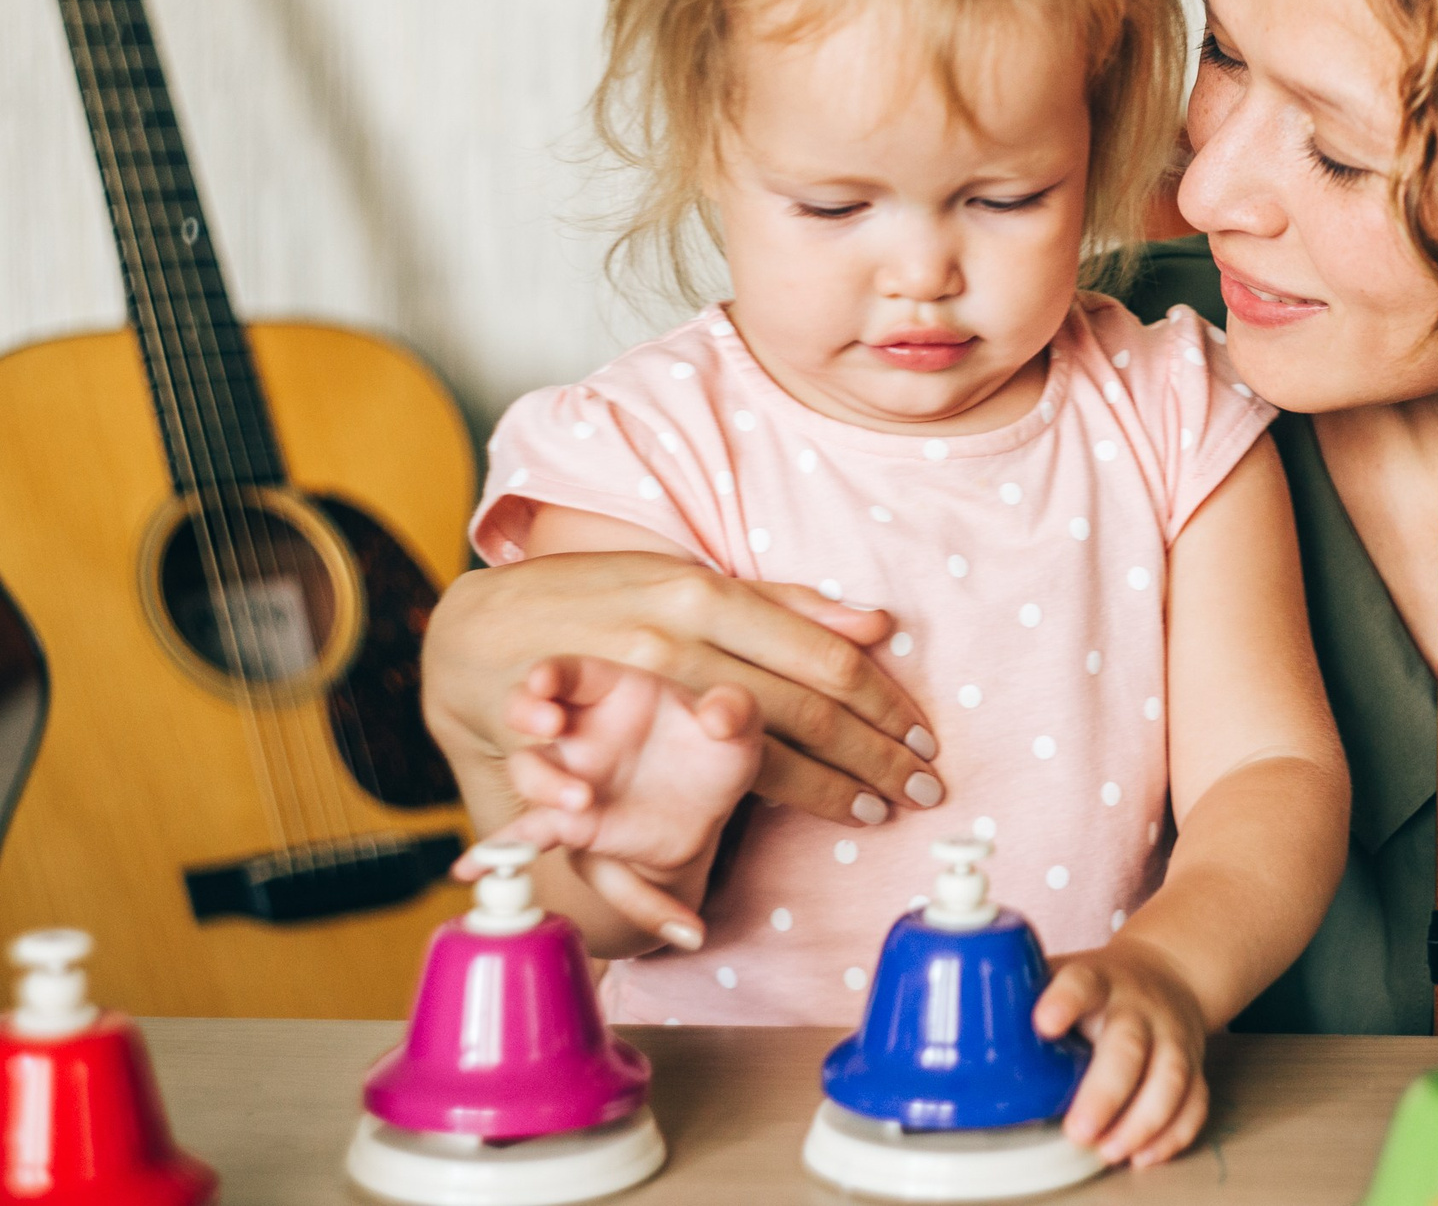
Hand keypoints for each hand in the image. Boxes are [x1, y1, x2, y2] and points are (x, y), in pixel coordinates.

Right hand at [424, 551, 943, 823]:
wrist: (482, 632)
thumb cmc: (606, 603)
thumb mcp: (695, 588)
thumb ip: (782, 608)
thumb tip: (877, 622)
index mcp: (708, 593)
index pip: (818, 650)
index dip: (879, 698)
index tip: (925, 736)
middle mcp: (675, 635)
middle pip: (800, 702)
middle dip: (870, 752)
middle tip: (924, 788)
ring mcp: (626, 685)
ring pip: (742, 743)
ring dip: (815, 786)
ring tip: (868, 813)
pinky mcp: (578, 739)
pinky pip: (645, 790)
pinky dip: (676, 832)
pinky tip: (728, 879)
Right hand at [459, 656, 761, 946]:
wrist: (708, 807)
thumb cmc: (716, 747)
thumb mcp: (739, 725)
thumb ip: (734, 711)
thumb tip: (720, 717)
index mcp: (617, 689)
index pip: (571, 671)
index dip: (550, 673)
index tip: (543, 680)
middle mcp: (581, 729)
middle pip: (530, 713)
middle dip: (526, 713)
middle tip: (550, 727)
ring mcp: (569, 775)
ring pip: (529, 772)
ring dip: (543, 786)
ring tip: (582, 803)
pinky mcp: (571, 825)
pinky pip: (524, 838)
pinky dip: (493, 853)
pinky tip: (466, 869)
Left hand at [1035, 940, 1210, 1168]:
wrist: (1166, 973)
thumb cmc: (1096, 988)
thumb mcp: (1056, 975)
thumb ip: (1015, 1000)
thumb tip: (943, 1032)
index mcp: (1097, 981)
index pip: (1081, 984)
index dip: (1064, 1001)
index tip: (1044, 1023)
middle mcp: (1137, 1008)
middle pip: (1129, 1046)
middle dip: (1105, 1092)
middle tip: (1078, 1130)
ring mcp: (1169, 1036)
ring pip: (1169, 1077)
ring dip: (1142, 1121)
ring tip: (1109, 1150)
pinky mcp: (1192, 1064)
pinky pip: (1193, 1100)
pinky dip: (1173, 1133)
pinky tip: (1145, 1154)